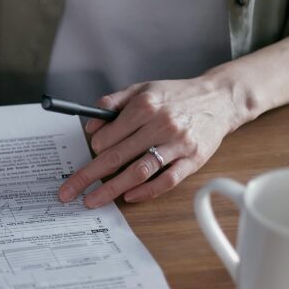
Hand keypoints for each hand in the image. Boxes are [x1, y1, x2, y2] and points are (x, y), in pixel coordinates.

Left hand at [57, 78, 243, 207]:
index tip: (93, 152)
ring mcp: (177, 144)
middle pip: (116, 157)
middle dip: (88, 176)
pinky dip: (146, 191)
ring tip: (92, 200)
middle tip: (68, 192)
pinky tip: (128, 197)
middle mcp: (160, 125)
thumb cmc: (176, 96)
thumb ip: (113, 103)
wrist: (219, 98)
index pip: (108, 135)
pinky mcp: (193, 160)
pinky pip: (166, 180)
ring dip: (111, 189)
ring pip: (138, 171)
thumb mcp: (142, 89)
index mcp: (145, 106)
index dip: (95, 147)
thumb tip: (90, 125)